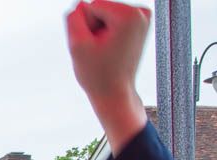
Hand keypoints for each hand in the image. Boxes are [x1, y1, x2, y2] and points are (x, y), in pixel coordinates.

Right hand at [66, 1, 150, 153]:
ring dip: (101, 32)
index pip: (92, 5)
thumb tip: (80, 5)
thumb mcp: (77, 46)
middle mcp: (141, 12)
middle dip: (95, 27)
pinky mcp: (140, 23)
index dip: (87, 26)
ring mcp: (143, 17)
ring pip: (106, 14)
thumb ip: (73, 18)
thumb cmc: (98, 75)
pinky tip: (111, 48)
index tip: (96, 46)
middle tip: (101, 51)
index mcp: (129, 15)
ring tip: (106, 52)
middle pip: (101, 7)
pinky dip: (109, 32)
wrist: (115, 94)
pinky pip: (114, 19)